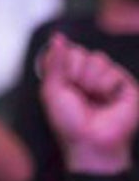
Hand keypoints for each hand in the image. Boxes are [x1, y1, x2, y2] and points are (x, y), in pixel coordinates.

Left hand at [41, 33, 138, 173]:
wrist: (89, 143)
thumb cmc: (69, 121)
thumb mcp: (52, 90)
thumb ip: (54, 62)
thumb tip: (58, 37)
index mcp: (73, 74)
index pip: (69, 50)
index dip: (64, 66)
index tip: (66, 86)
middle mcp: (92, 74)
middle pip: (83, 52)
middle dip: (76, 74)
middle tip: (80, 94)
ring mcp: (111, 80)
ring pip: (99, 59)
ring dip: (90, 81)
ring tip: (94, 98)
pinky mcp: (128, 87)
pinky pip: (114, 72)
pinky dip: (106, 87)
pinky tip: (108, 100)